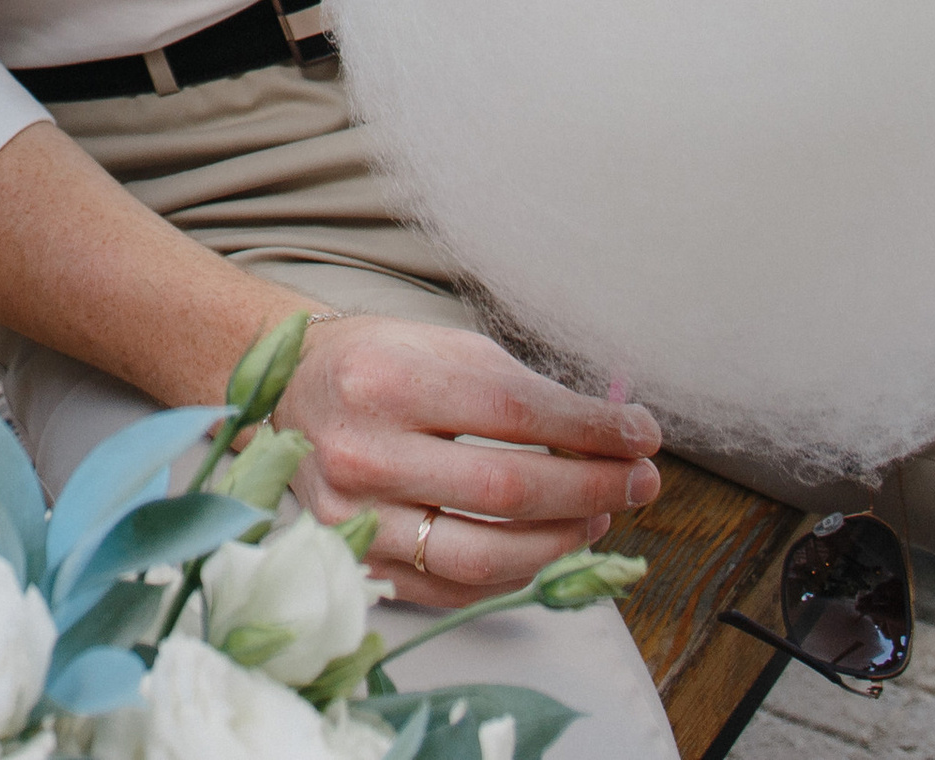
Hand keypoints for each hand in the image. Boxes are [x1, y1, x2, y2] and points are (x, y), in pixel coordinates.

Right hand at [273, 315, 662, 610]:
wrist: (292, 390)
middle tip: (640, 479)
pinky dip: (520, 572)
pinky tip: (548, 542)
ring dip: (565, 540)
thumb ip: (523, 391)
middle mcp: (363, 450)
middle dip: (593, 487)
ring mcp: (356, 514)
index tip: (641, 434)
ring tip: (598, 514)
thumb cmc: (378, 362)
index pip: (514, 413)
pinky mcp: (359, 557)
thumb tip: (614, 436)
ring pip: (489, 555)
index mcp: (385, 380)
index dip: (593, 429)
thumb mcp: (444, 347)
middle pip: (508, 490)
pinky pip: (459, 588)